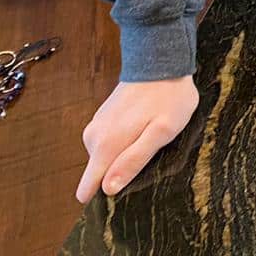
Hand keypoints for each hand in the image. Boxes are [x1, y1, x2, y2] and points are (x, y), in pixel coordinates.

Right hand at [76, 76, 198, 202]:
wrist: (161, 60)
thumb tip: (108, 188)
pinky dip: (125, 139)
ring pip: (106, 157)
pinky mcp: (103, 118)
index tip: (122, 192)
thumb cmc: (168, 97)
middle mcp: (93, 137)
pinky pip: (110, 141)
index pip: (88, 187)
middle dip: (123, 169)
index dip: (104, 194)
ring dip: (126, 152)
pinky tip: (142, 125)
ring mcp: (97, 125)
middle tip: (150, 150)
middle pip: (101, 173)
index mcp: (105, 145)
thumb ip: (133, 161)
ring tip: (149, 134)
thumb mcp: (161, 132)